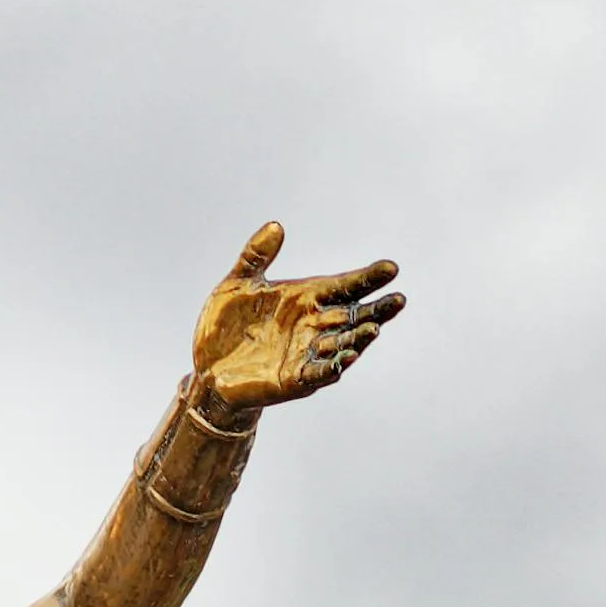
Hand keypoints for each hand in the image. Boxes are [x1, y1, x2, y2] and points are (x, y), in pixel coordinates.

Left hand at [189, 224, 400, 412]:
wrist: (206, 367)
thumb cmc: (225, 325)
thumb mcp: (237, 284)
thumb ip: (256, 256)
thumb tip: (276, 226)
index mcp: (305, 299)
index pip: (344, 287)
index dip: (367, 279)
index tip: (391, 268)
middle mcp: (313, 327)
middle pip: (353, 317)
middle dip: (377, 311)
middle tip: (399, 299)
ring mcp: (306, 354)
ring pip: (341, 345)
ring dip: (358, 338)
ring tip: (374, 329)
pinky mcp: (293, 380)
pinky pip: (318, 373)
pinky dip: (332, 366)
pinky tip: (347, 357)